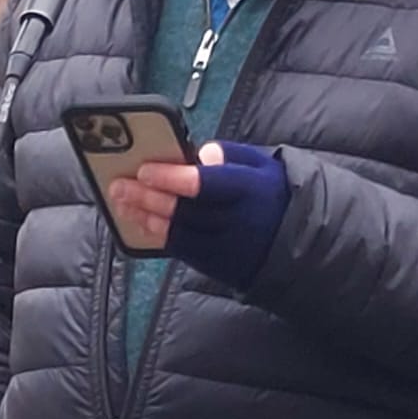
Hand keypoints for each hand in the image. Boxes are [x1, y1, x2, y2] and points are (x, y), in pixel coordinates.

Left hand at [118, 140, 290, 290]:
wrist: (298, 242)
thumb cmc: (272, 194)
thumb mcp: (263, 164)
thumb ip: (231, 154)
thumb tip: (202, 153)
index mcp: (249, 190)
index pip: (204, 185)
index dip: (171, 178)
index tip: (144, 170)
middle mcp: (237, 222)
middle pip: (183, 210)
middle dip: (146, 197)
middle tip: (119, 185)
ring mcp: (226, 247)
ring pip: (178, 233)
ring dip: (144, 217)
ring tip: (121, 202)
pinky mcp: (218, 265)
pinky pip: (181, 251)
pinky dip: (157, 235)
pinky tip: (140, 221)